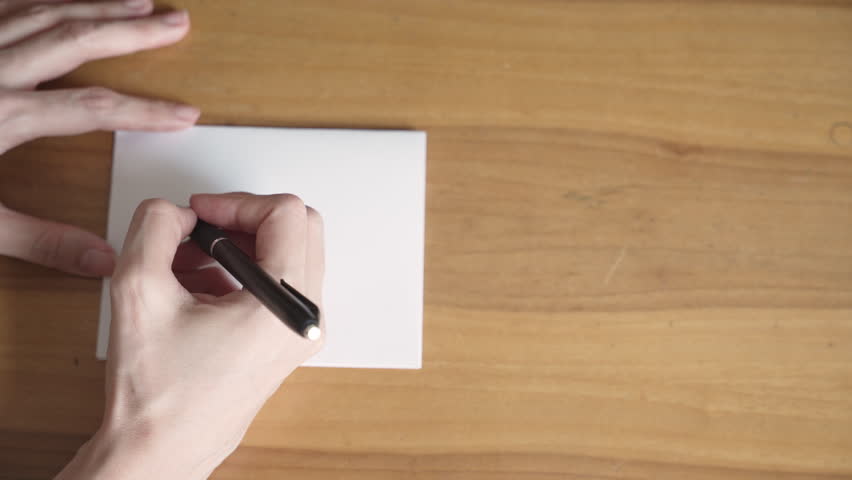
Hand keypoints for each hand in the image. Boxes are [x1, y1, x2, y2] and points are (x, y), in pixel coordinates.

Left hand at [0, 0, 198, 276]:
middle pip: (74, 40)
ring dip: (94, 6)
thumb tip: (102, 259)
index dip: (144, 110)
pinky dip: (37, 0)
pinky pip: (3, 7)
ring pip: (42, 13)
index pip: (92, 109)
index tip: (184, 113)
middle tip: (176, 21)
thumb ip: (38, 240)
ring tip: (136, 0)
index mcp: (0, 116)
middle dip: (132, 31)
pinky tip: (55, 2)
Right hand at [56, 193, 325, 479]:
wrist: (162, 449)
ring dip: (240, 247)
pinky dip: (242, 274)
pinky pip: (278, 287)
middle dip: (244, 220)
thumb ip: (156, 228)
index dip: (236, 202)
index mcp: (284, 305)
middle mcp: (305, 319)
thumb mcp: (138, 290)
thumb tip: (176, 211)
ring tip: (189, 264)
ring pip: (288, 257)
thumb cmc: (158, 394)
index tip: (201, 214)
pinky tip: (198, 290)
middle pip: (297, 230)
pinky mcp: (286, 342)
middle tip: (201, 230)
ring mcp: (300, 333)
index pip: (285, 214)